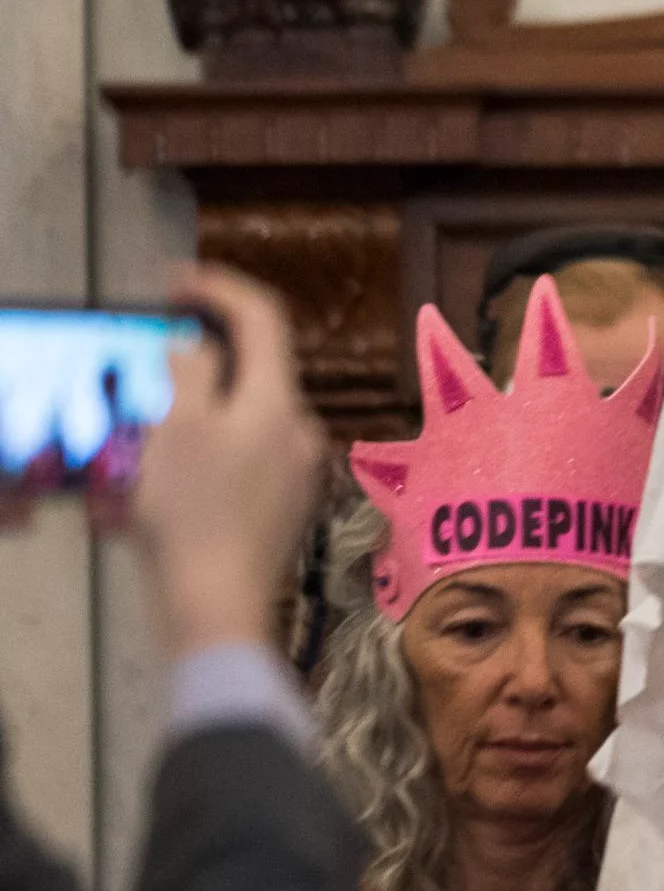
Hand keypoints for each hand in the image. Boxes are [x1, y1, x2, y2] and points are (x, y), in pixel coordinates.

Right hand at [126, 266, 326, 655]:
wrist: (217, 608)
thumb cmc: (193, 513)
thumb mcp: (176, 428)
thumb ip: (188, 372)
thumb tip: (193, 344)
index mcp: (280, 400)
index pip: (262, 317)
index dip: (218, 288)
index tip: (173, 282)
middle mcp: (301, 429)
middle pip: (249, 371)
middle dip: (192, 366)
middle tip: (142, 375)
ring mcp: (297, 472)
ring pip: (236, 422)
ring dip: (186, 422)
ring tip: (136, 449)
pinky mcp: (281, 508)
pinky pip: (236, 465)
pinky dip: (195, 463)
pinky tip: (154, 490)